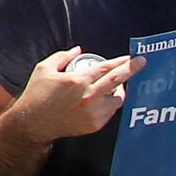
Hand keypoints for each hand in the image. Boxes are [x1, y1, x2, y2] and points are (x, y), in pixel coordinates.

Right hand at [13, 45, 137, 140]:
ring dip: (120, 90)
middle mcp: (88, 97)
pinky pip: (110, 111)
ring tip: (116, 85)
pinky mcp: (95, 125)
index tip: (131, 57)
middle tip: (141, 63)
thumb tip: (78, 50)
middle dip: (131, 69)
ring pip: (118, 98)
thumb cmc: (37, 95)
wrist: (34, 122)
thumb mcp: (44, 69)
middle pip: (117, 80)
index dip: (120, 61)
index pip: (105, 68)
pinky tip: (105, 99)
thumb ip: (62, 56)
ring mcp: (93, 112)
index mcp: (77, 81)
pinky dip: (110, 103)